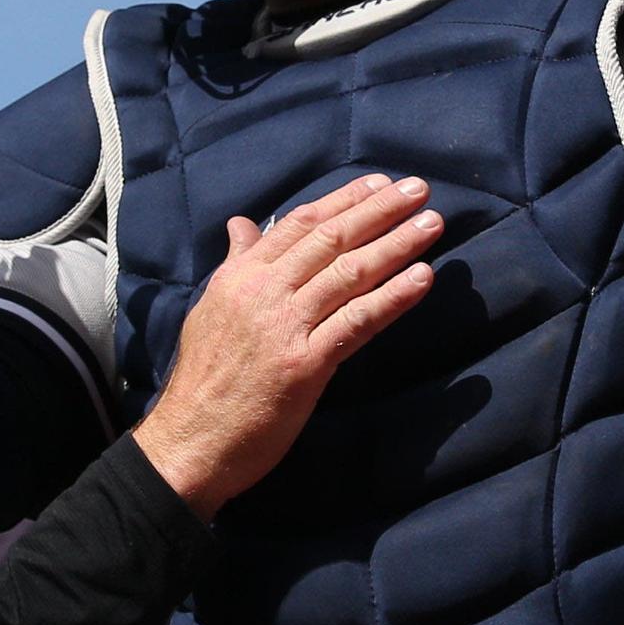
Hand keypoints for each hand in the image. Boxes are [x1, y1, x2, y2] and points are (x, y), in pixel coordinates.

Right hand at [134, 175, 441, 517]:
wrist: (191, 441)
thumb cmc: (203, 381)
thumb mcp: (212, 310)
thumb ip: (236, 264)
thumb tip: (242, 225)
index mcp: (241, 276)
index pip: (300, 224)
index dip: (344, 200)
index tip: (379, 183)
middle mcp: (264, 292)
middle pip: (331, 239)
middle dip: (379, 211)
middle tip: (418, 190)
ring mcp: (285, 327)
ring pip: (349, 273)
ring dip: (396, 245)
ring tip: (433, 226)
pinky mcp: (305, 365)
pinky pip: (357, 322)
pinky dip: (393, 298)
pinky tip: (423, 279)